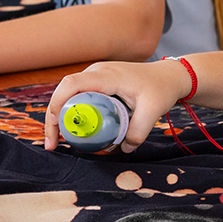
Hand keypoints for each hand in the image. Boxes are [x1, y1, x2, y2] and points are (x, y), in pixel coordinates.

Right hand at [44, 59, 191, 152]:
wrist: (170, 76)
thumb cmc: (162, 88)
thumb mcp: (154, 110)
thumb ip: (139, 131)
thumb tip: (123, 148)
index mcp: (107, 75)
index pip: (72, 84)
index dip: (58, 103)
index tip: (55, 126)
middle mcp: (97, 72)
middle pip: (64, 91)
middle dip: (53, 117)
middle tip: (53, 143)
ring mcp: (96, 76)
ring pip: (69, 95)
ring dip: (60, 116)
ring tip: (58, 141)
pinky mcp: (98, 82)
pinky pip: (78, 96)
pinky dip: (72, 112)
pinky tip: (72, 130)